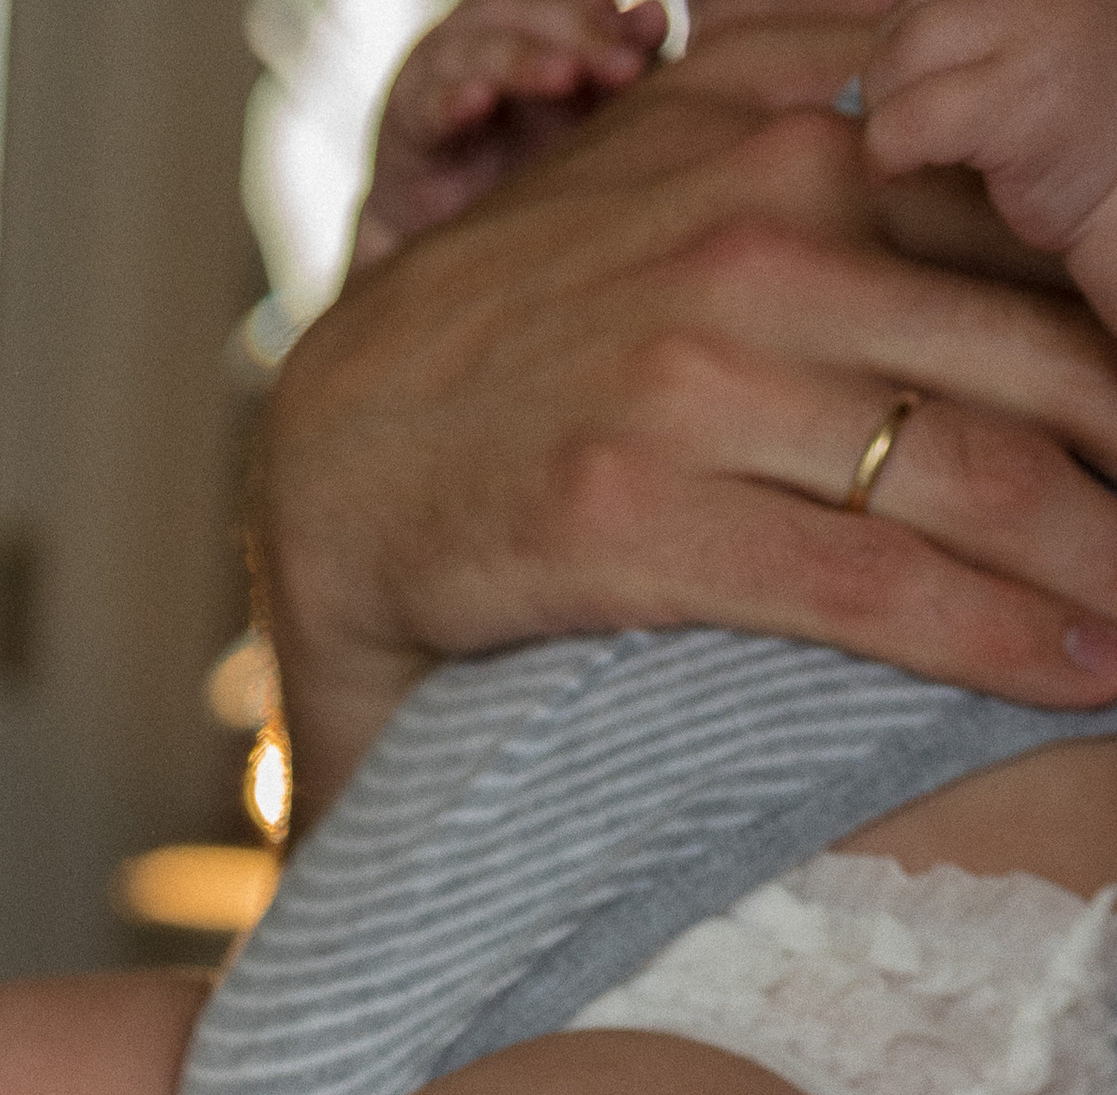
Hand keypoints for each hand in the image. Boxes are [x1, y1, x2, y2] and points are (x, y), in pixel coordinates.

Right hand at [263, 16, 1116, 812]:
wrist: (343, 456)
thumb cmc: (534, 337)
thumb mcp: (680, 178)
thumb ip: (831, 154)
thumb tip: (1005, 166)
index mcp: (791, 130)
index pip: (1027, 234)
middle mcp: (757, 226)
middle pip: (1033, 360)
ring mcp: (694, 370)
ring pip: (969, 478)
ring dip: (1097, 569)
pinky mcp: (635, 507)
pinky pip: (864, 583)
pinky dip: (991, 639)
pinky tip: (1070, 673)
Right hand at [354, 0, 666, 270]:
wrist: (451, 235)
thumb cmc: (529, 165)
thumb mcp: (586, 118)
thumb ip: (618, 70)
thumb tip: (656, 19)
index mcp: (535, 22)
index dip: (602, 14)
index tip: (652, 38)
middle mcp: (488, 31)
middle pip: (530, 8)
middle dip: (581, 33)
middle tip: (624, 69)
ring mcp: (444, 68)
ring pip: (480, 44)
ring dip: (524, 59)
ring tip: (564, 78)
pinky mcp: (408, 117)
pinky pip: (428, 102)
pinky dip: (451, 100)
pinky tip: (479, 102)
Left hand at [862, 0, 1116, 314]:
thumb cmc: (1069, 124)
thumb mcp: (1024, 41)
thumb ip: (966, 28)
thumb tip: (869, 47)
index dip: (906, 39)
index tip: (922, 84)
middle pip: (906, 20)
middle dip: (889, 80)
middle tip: (915, 127)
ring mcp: (1032, 37)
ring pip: (897, 61)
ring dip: (887, 116)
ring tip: (919, 150)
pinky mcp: (1014, 102)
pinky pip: (904, 124)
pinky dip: (888, 156)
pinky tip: (911, 173)